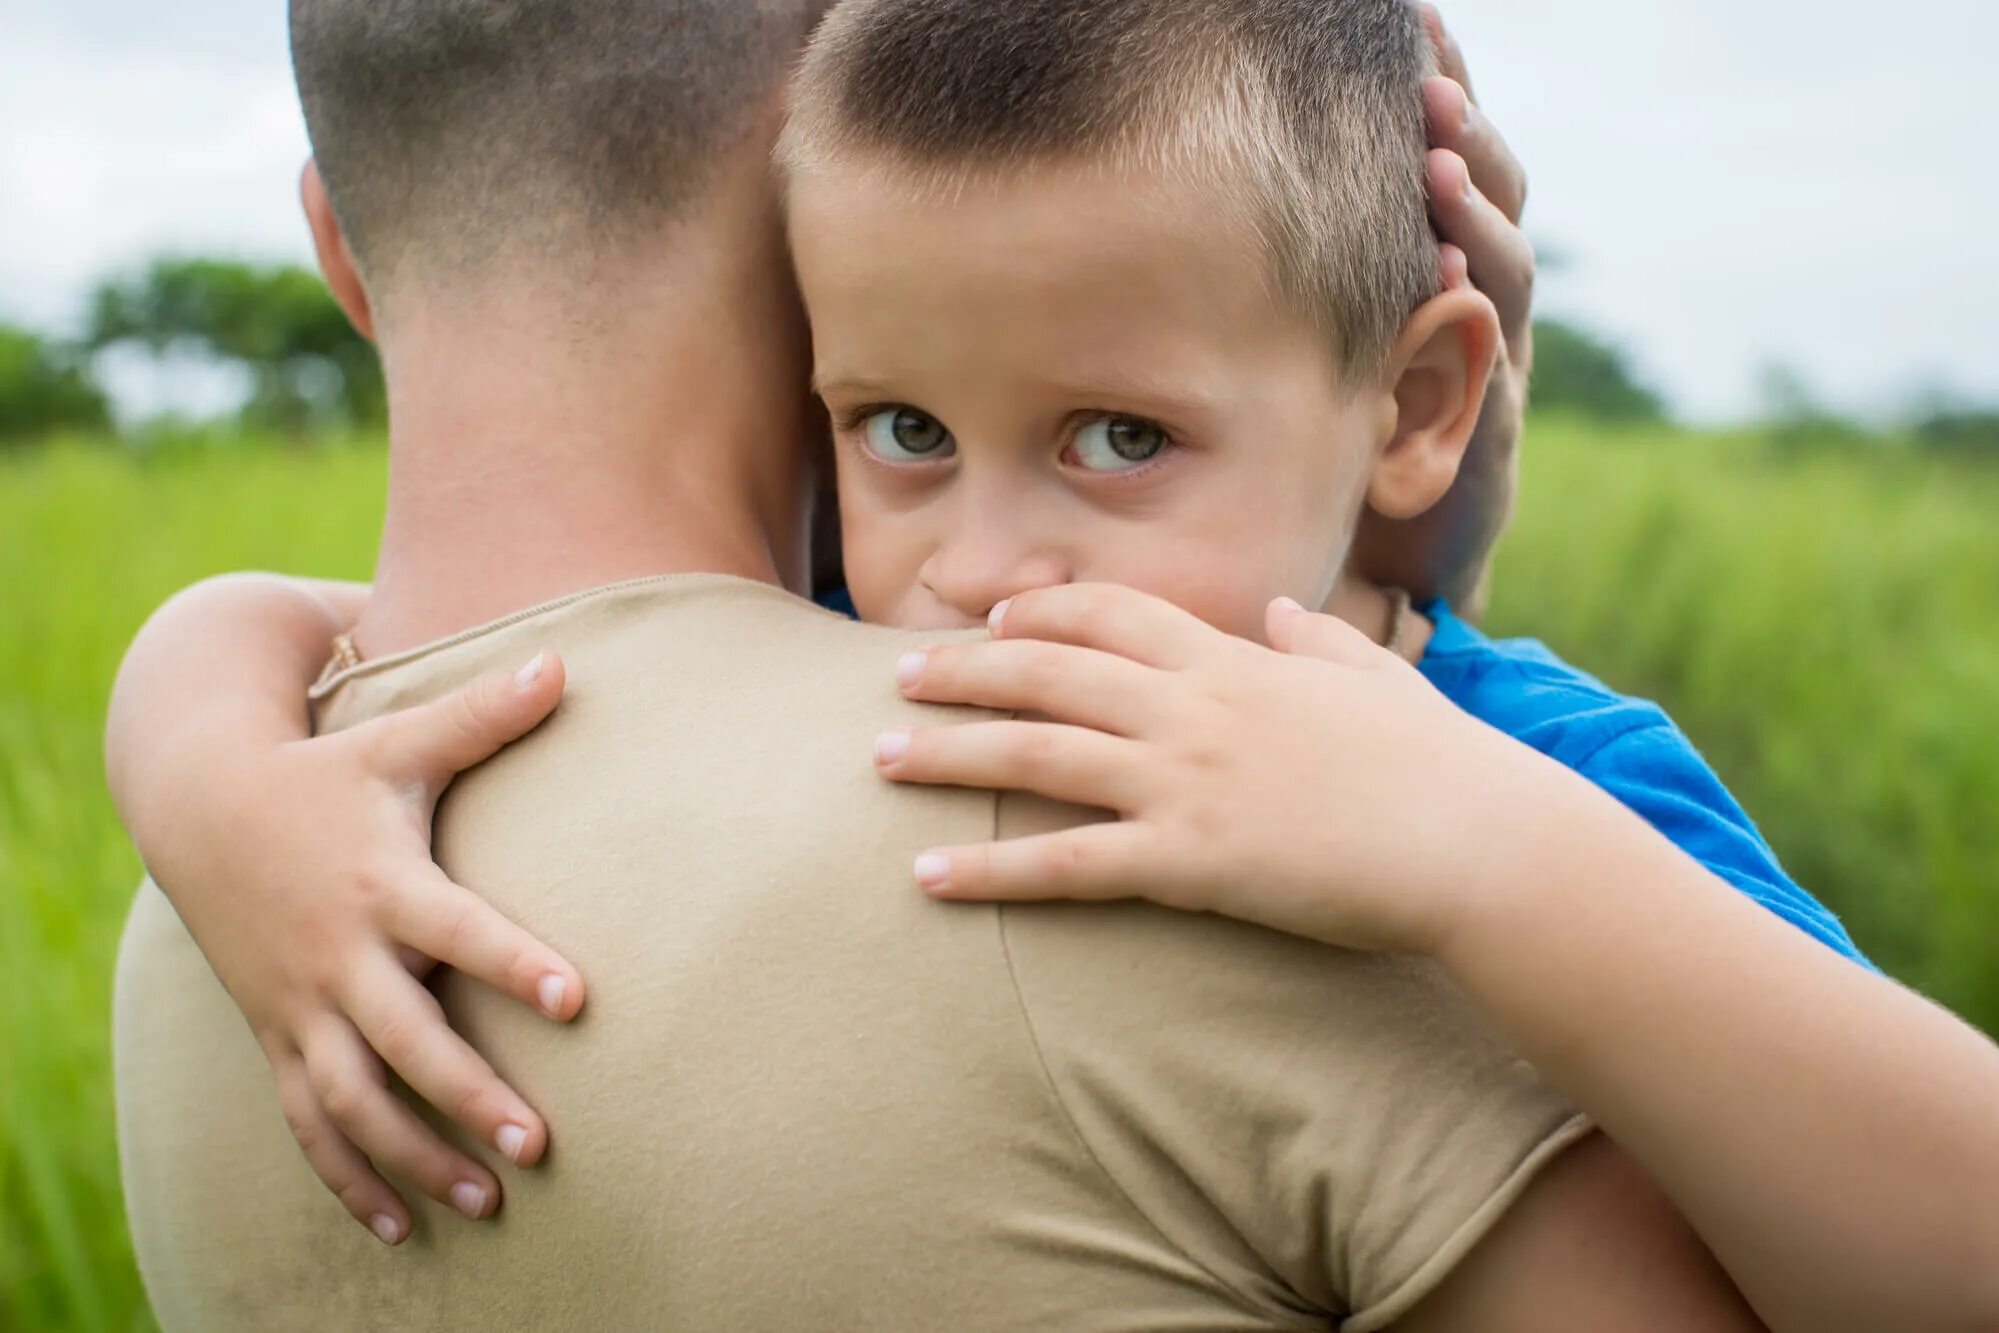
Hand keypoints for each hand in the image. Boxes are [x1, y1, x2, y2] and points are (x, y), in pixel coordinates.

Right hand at [170, 653, 584, 1244]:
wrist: (200, 801)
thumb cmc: (329, 768)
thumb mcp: (401, 739)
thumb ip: (485, 713)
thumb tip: (563, 662)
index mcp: (382, 883)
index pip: (457, 931)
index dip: (514, 962)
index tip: (577, 999)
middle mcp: (340, 956)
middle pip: (403, 1041)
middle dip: (466, 1096)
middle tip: (537, 1143)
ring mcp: (303, 1006)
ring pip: (352, 1102)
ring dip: (415, 1158)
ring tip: (488, 1203)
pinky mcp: (279, 1037)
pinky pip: (308, 1124)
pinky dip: (348, 1180)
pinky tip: (398, 1230)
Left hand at [873, 584, 1581, 956]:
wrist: (1479, 842)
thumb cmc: (1439, 765)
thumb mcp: (1378, 679)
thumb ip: (1319, 639)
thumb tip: (1281, 611)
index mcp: (1234, 660)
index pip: (1113, 612)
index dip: (1042, 610)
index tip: (993, 616)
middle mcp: (1193, 707)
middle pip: (1049, 671)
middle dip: (964, 670)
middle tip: (896, 676)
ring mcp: (1185, 779)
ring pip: (1036, 755)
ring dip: (949, 754)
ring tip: (878, 759)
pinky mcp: (1190, 859)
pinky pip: (1065, 865)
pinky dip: (988, 872)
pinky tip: (927, 880)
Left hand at [1352, 4, 1533, 615]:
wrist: (1393, 560)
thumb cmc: (1351, 432)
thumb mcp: (1332, 336)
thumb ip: (1322, 265)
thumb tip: (1236, 166)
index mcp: (1446, 270)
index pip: (1455, 169)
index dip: (1447, 95)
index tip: (1417, 22)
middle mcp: (1482, 308)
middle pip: (1496, 204)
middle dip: (1466, 140)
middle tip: (1428, 88)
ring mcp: (1494, 376)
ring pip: (1505, 280)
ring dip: (1475, 219)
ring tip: (1437, 168)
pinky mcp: (1486, 451)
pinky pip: (1492, 381)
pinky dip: (1473, 333)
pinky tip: (1449, 288)